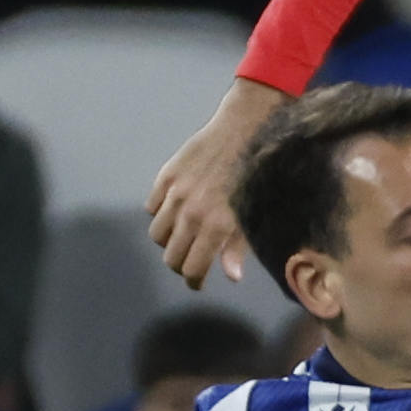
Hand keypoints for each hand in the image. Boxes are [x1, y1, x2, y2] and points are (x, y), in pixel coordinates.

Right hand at [147, 79, 286, 287]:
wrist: (246, 128)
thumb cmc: (258, 173)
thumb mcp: (254, 214)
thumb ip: (238, 247)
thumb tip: (231, 276)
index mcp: (216, 226)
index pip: (192, 268)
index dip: (193, 281)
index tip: (197, 282)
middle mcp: (191, 213)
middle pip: (171, 256)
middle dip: (181, 265)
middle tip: (191, 262)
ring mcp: (176, 194)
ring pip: (157, 234)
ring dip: (169, 241)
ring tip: (183, 238)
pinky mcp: (167, 176)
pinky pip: (152, 207)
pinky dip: (160, 214)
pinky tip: (175, 211)